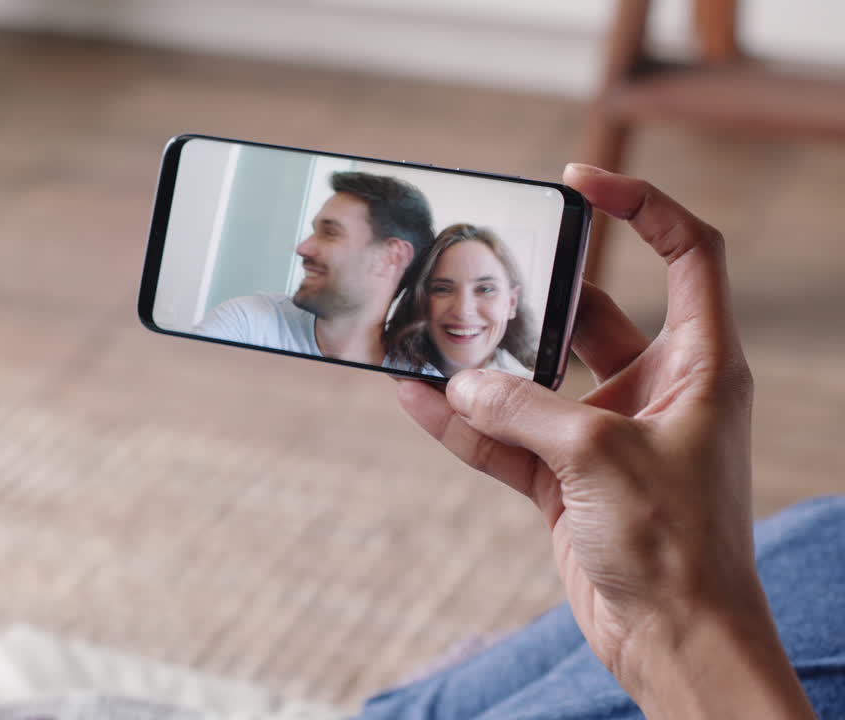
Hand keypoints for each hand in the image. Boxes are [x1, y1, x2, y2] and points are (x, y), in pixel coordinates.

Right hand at [397, 165, 813, 716]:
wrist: (673, 640)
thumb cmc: (677, 544)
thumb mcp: (599, 456)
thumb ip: (523, 409)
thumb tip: (458, 381)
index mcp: (698, 364)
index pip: (686, 254)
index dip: (643, 205)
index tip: (582, 181)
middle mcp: (654, 389)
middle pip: (592, 314)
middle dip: (535, 295)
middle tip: (478, 268)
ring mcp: (604, 435)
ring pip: (535, 380)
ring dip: (484, 366)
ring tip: (427, 335)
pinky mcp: (565, 480)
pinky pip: (504, 437)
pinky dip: (462, 423)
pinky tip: (414, 398)